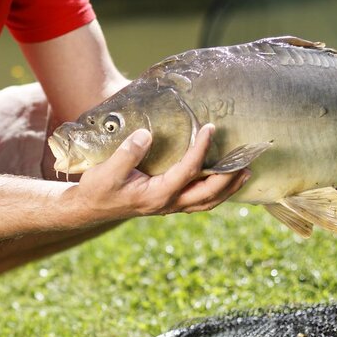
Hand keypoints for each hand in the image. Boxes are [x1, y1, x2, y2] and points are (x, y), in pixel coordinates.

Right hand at [75, 124, 249, 217]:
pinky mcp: (168, 203)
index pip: (187, 171)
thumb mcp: (107, 170)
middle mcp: (167, 204)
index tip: (210, 128)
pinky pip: (199, 201)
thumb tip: (146, 135)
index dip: (201, 149)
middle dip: (229, 177)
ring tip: (246, 173)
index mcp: (156, 195)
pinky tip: (224, 181)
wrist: (90, 207)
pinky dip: (216, 193)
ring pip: (207, 202)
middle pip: (208, 194)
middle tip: (245, 159)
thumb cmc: (98, 188)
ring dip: (228, 189)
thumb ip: (127, 153)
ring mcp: (169, 206)